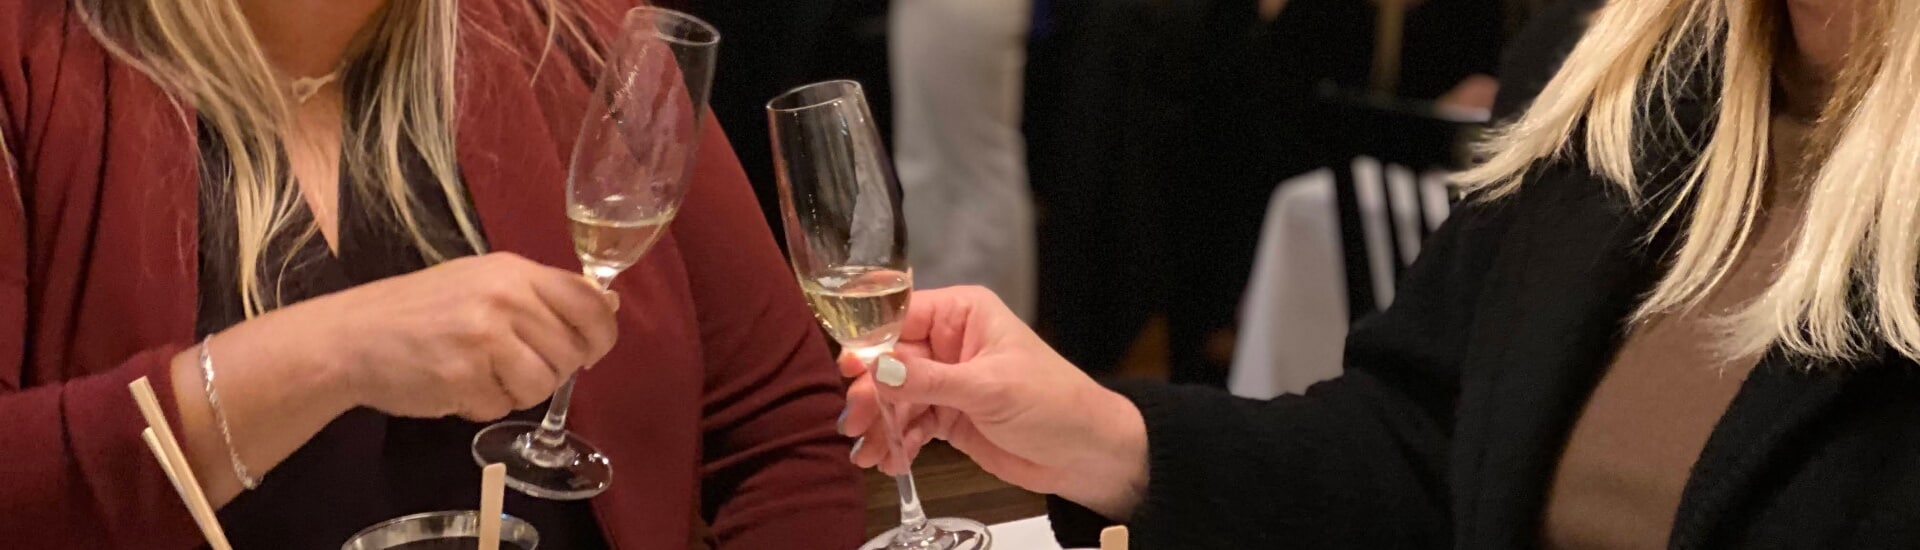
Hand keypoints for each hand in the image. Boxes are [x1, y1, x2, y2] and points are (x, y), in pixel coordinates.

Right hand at [268, 252, 618, 420]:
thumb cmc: (420, 312)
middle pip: (571, 352)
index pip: (591, 302)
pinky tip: (456, 385)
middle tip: (511, 363)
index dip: (601, 335)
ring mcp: (486, 337)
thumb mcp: (484, 283)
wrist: (351, 337)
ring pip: (543, 384)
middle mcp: (505, 298)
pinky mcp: (465, 375)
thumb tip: (611, 305)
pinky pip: (503, 406)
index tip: (590, 352)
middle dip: (550, 368)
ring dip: (517, 391)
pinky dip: (484, 405)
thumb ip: (543, 295)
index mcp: (514, 271)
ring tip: (482, 374)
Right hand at [840, 286, 1149, 519]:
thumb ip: (928, 380)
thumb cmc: (1054, 404)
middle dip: (873, 395)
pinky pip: (909, 424)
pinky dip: (897, 442)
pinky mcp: (948, 415)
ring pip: (895, 397)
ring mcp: (947, 381)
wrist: (1086, 454)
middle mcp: (950, 342)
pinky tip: (891, 461)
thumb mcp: (988, 388)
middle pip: (890, 362)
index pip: (901, 316)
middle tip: (857, 424)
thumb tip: (877, 368)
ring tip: (870, 455)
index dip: (870, 342)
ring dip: (881, 425)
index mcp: (963, 314)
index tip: (849, 369)